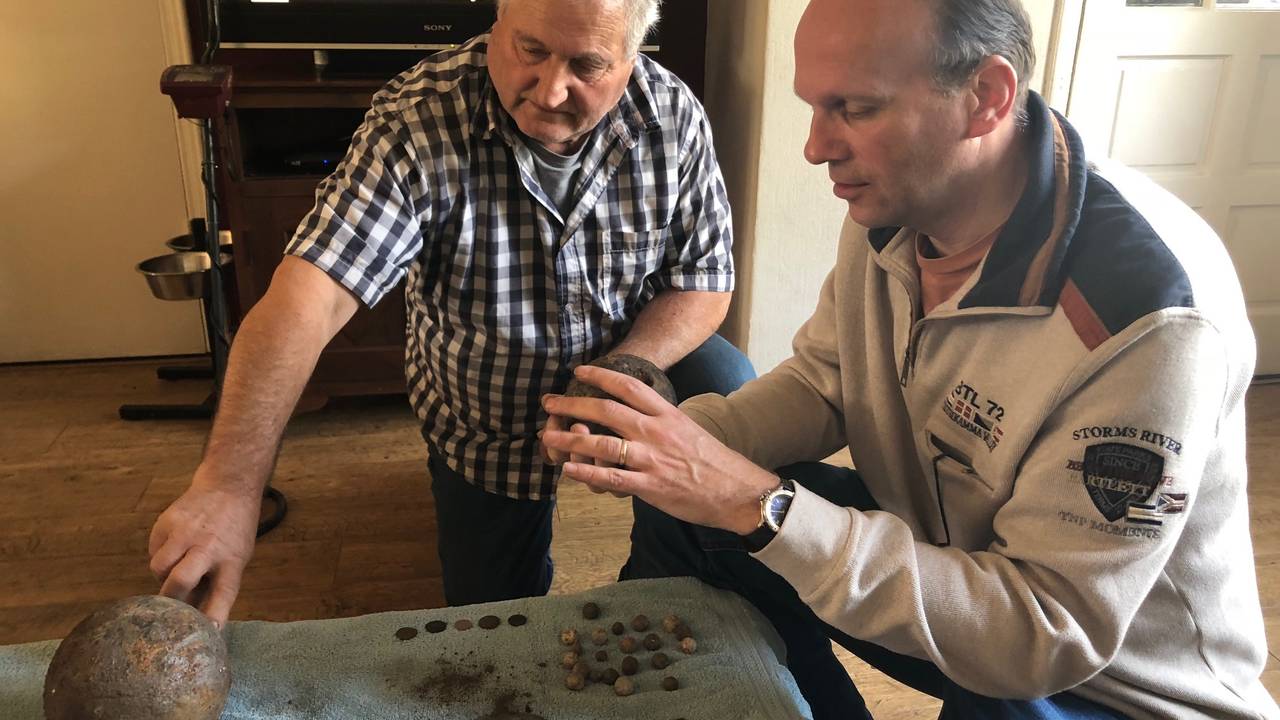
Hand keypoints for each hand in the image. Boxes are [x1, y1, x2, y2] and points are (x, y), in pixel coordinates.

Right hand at [147, 467, 261, 627]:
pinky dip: (160, 556)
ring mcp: (184, 533)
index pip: (223, 594)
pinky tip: (174, 547)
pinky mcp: (165, 523)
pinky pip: (153, 552)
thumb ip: (216, 584)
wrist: (227, 487)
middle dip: (170, 599)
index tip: (205, 635)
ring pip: (158, 569)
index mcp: (231, 560)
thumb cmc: (233, 531)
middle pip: (180, 581)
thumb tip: (195, 619)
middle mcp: (207, 547)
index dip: (213, 617)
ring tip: (176, 567)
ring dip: (162, 576)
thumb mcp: (237, 557)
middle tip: (170, 605)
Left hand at [540, 365, 778, 534]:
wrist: (736, 491)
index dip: (600, 376)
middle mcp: (656, 432)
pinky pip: (611, 478)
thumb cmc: (714, 462)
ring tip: (548, 437)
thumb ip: (661, 421)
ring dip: (570, 439)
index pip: (629, 386)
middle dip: (573, 404)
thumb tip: (636, 415)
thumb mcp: (688, 429)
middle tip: (550, 402)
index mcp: (667, 414)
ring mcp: (651, 459)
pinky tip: (568, 469)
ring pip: (601, 444)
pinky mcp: (649, 486)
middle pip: (607, 410)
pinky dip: (586, 473)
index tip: (578, 372)